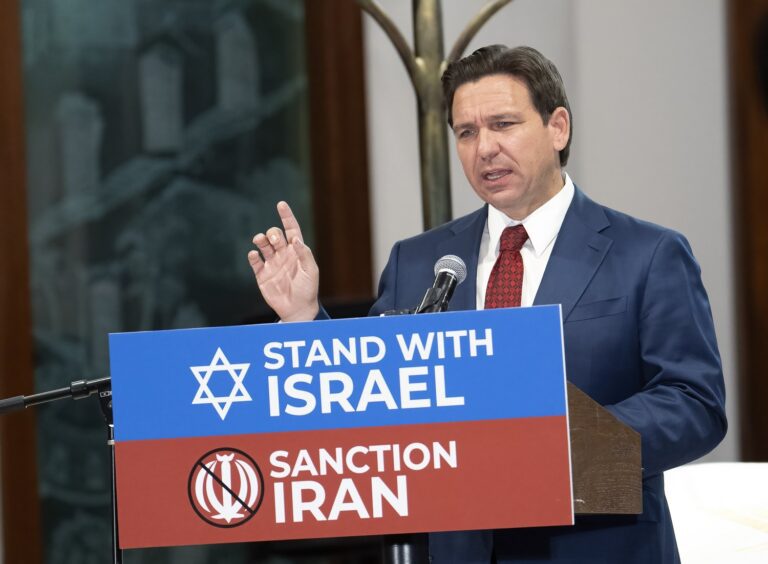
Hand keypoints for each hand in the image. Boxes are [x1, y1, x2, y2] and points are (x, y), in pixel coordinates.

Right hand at [248, 202, 319, 321]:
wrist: (297, 309)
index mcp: (296, 251)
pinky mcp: (262, 274)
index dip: (286, 216)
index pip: (291, 229)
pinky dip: (253, 255)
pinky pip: (254, 261)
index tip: (281, 204)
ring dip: (260, 239)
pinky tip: (254, 254)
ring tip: (260, 241)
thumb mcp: (311, 271)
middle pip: (275, 235)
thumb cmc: (308, 289)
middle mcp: (283, 254)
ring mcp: (272, 263)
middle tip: (276, 241)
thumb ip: (304, 254)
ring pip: (262, 244)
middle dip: (273, 233)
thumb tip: (295, 239)